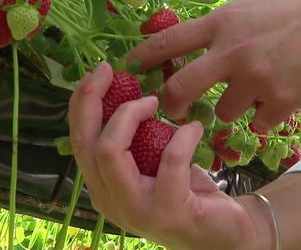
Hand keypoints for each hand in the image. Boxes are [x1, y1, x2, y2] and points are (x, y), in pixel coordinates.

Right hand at [68, 62, 266, 249]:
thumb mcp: (151, 160)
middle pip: (85, 142)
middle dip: (93, 99)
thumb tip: (126, 87)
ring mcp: (134, 210)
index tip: (101, 70)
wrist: (223, 230)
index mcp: (100, 184)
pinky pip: (169, 159)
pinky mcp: (167, 213)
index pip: (77, 138)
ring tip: (156, 101)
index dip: (82, 100)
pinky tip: (195, 128)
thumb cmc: (184, 188)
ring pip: (110, 151)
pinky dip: (183, 135)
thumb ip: (134, 136)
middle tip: (113, 71)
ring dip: (132, 115)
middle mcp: (108, 199)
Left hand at [126, 0, 300, 128]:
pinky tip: (281, 98)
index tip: (126, 67)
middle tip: (174, 111)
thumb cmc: (297, 8)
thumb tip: (193, 43)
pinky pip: (258, 122)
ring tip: (256, 92)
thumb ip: (221, 26)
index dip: (142, 56)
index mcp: (221, 23)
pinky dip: (265, 116)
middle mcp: (232, 52)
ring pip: (223, 113)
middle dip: (172, 105)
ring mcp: (256, 78)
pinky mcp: (281, 101)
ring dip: (233, 108)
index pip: (169, 41)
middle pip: (181, 88)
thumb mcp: (250, 6)